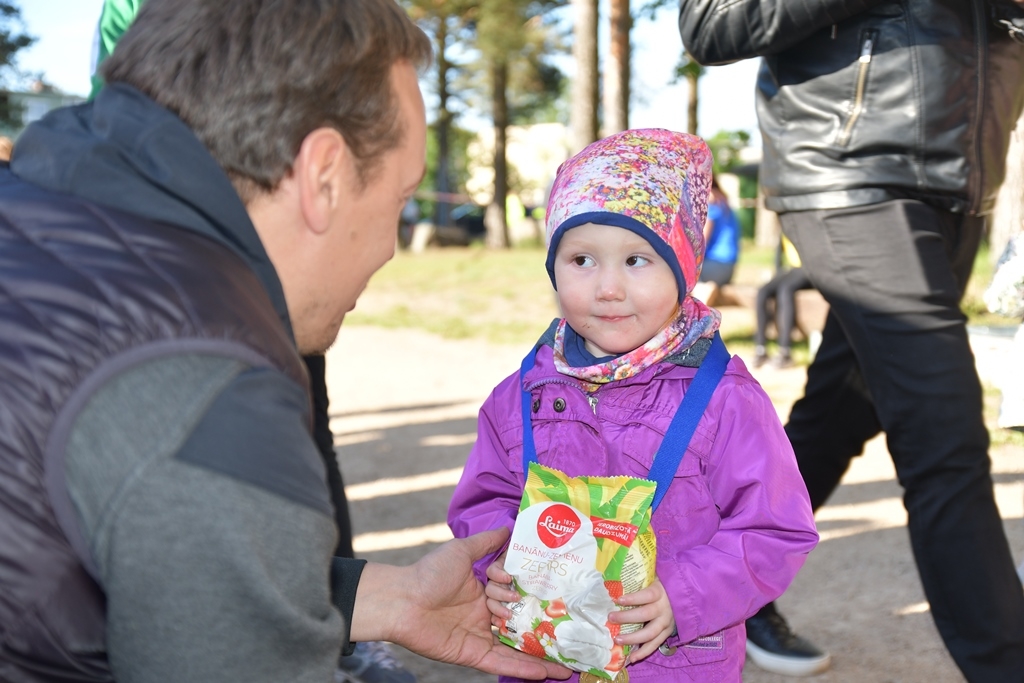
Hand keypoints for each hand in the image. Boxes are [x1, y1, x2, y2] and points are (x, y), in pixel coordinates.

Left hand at [353, 528, 570, 679]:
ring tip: (570, 662)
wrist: (402, 600)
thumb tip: (510, 525)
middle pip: (521, 620)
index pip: (515, 592)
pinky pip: (503, 662)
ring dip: (542, 656)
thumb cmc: (428, 573)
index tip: (544, 585)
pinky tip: (546, 672)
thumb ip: (487, 541)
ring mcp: (480, 636)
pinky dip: (524, 668)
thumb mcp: (462, 550)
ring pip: (517, 647)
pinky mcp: (473, 654)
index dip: (526, 588)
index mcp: (483, 591)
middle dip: (543, 625)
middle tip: (572, 628)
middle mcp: (485, 615)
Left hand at [608, 577, 674, 664]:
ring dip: (633, 638)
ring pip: (650, 633)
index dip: (633, 598)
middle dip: (627, 617)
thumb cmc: (663, 585)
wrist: (686, 595)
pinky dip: (644, 652)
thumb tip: (617, 580)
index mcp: (660, 592)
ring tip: (618, 639)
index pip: (647, 595)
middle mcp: (664, 608)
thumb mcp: (654, 578)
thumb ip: (640, 580)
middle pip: (645, 614)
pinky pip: (655, 644)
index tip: (618, 599)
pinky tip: (632, 658)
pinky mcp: (668, 632)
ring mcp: (667, 622)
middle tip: (611, 618)